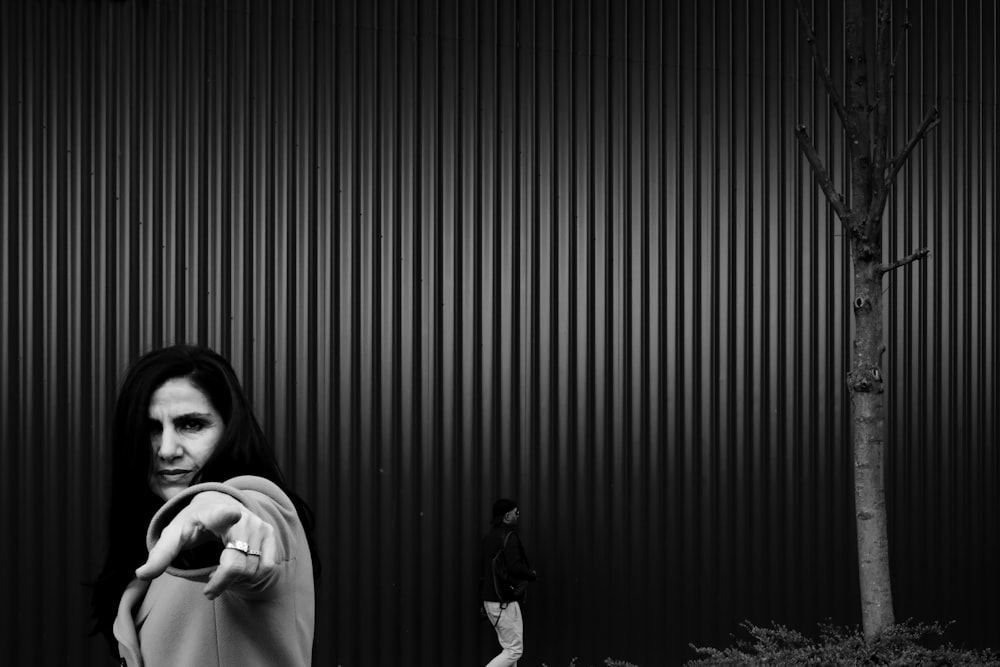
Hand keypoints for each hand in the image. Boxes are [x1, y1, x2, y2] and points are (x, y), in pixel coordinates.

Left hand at [135, 491, 278, 599]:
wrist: (220, 505)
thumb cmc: (193, 524)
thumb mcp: (174, 536)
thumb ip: (160, 556)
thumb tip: (141, 574)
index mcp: (213, 514)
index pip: (222, 513)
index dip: (228, 515)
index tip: (233, 513)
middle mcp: (241, 517)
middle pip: (235, 563)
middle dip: (220, 582)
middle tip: (208, 589)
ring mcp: (259, 525)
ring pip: (252, 569)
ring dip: (236, 581)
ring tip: (222, 573)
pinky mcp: (270, 534)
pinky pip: (266, 567)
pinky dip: (252, 576)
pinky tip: (240, 569)